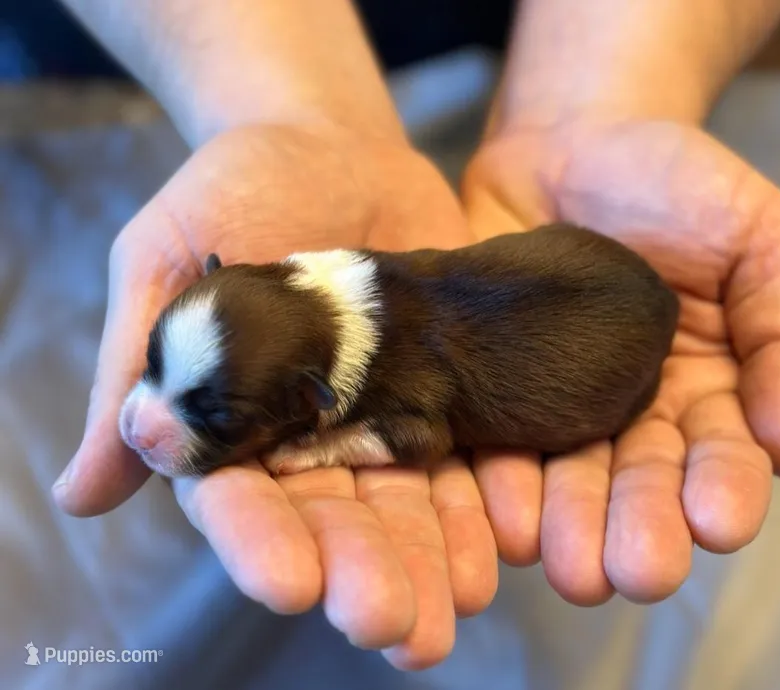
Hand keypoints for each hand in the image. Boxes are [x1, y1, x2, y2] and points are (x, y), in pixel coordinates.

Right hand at [52, 124, 498, 669]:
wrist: (322, 145)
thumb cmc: (225, 194)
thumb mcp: (158, 265)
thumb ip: (133, 370)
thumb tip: (77, 495)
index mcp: (233, 421)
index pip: (240, 498)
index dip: (262, 541)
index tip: (290, 582)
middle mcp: (309, 434)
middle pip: (335, 518)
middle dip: (362, 569)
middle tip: (392, 625)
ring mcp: (381, 412)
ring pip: (408, 498)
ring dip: (432, 553)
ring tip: (456, 603)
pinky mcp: (441, 383)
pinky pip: (467, 441)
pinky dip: (487, 488)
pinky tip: (510, 532)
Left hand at [460, 117, 779, 603]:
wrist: (563, 144)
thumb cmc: (671, 182)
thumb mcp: (757, 235)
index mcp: (705, 389)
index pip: (721, 454)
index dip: (723, 489)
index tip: (717, 520)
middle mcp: (629, 414)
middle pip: (638, 484)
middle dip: (639, 527)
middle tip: (634, 571)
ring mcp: (554, 406)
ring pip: (564, 480)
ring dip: (568, 526)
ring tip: (569, 565)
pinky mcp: (490, 390)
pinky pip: (492, 442)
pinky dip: (497, 483)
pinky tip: (501, 519)